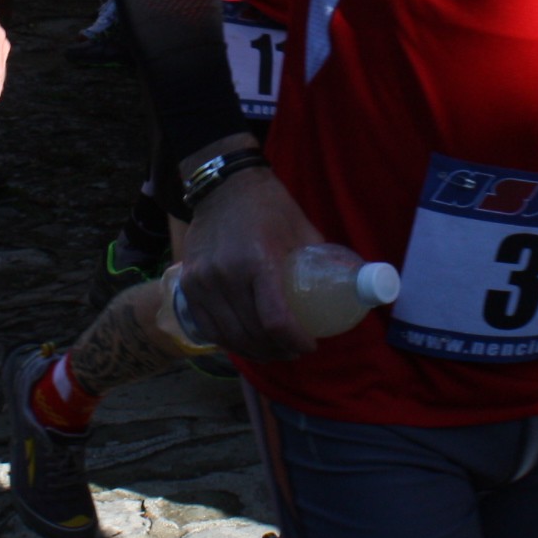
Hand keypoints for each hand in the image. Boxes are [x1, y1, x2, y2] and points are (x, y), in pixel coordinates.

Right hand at [174, 162, 323, 362]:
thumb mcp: (302, 228)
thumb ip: (320, 260)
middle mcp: (226, 275)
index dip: (296, 341)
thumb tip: (349, 287)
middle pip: (253, 333)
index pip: (276, 320)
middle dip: (278, 350)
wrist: (222, 186)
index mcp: (259, 260)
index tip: (310, 345)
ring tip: (273, 350)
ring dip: (254, 351)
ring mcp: (202, 282)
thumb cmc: (268, 206)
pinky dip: (228, 341)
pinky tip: (245, 343)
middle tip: (294, 350)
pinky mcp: (188, 285)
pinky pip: (207, 328)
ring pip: (229, 336)